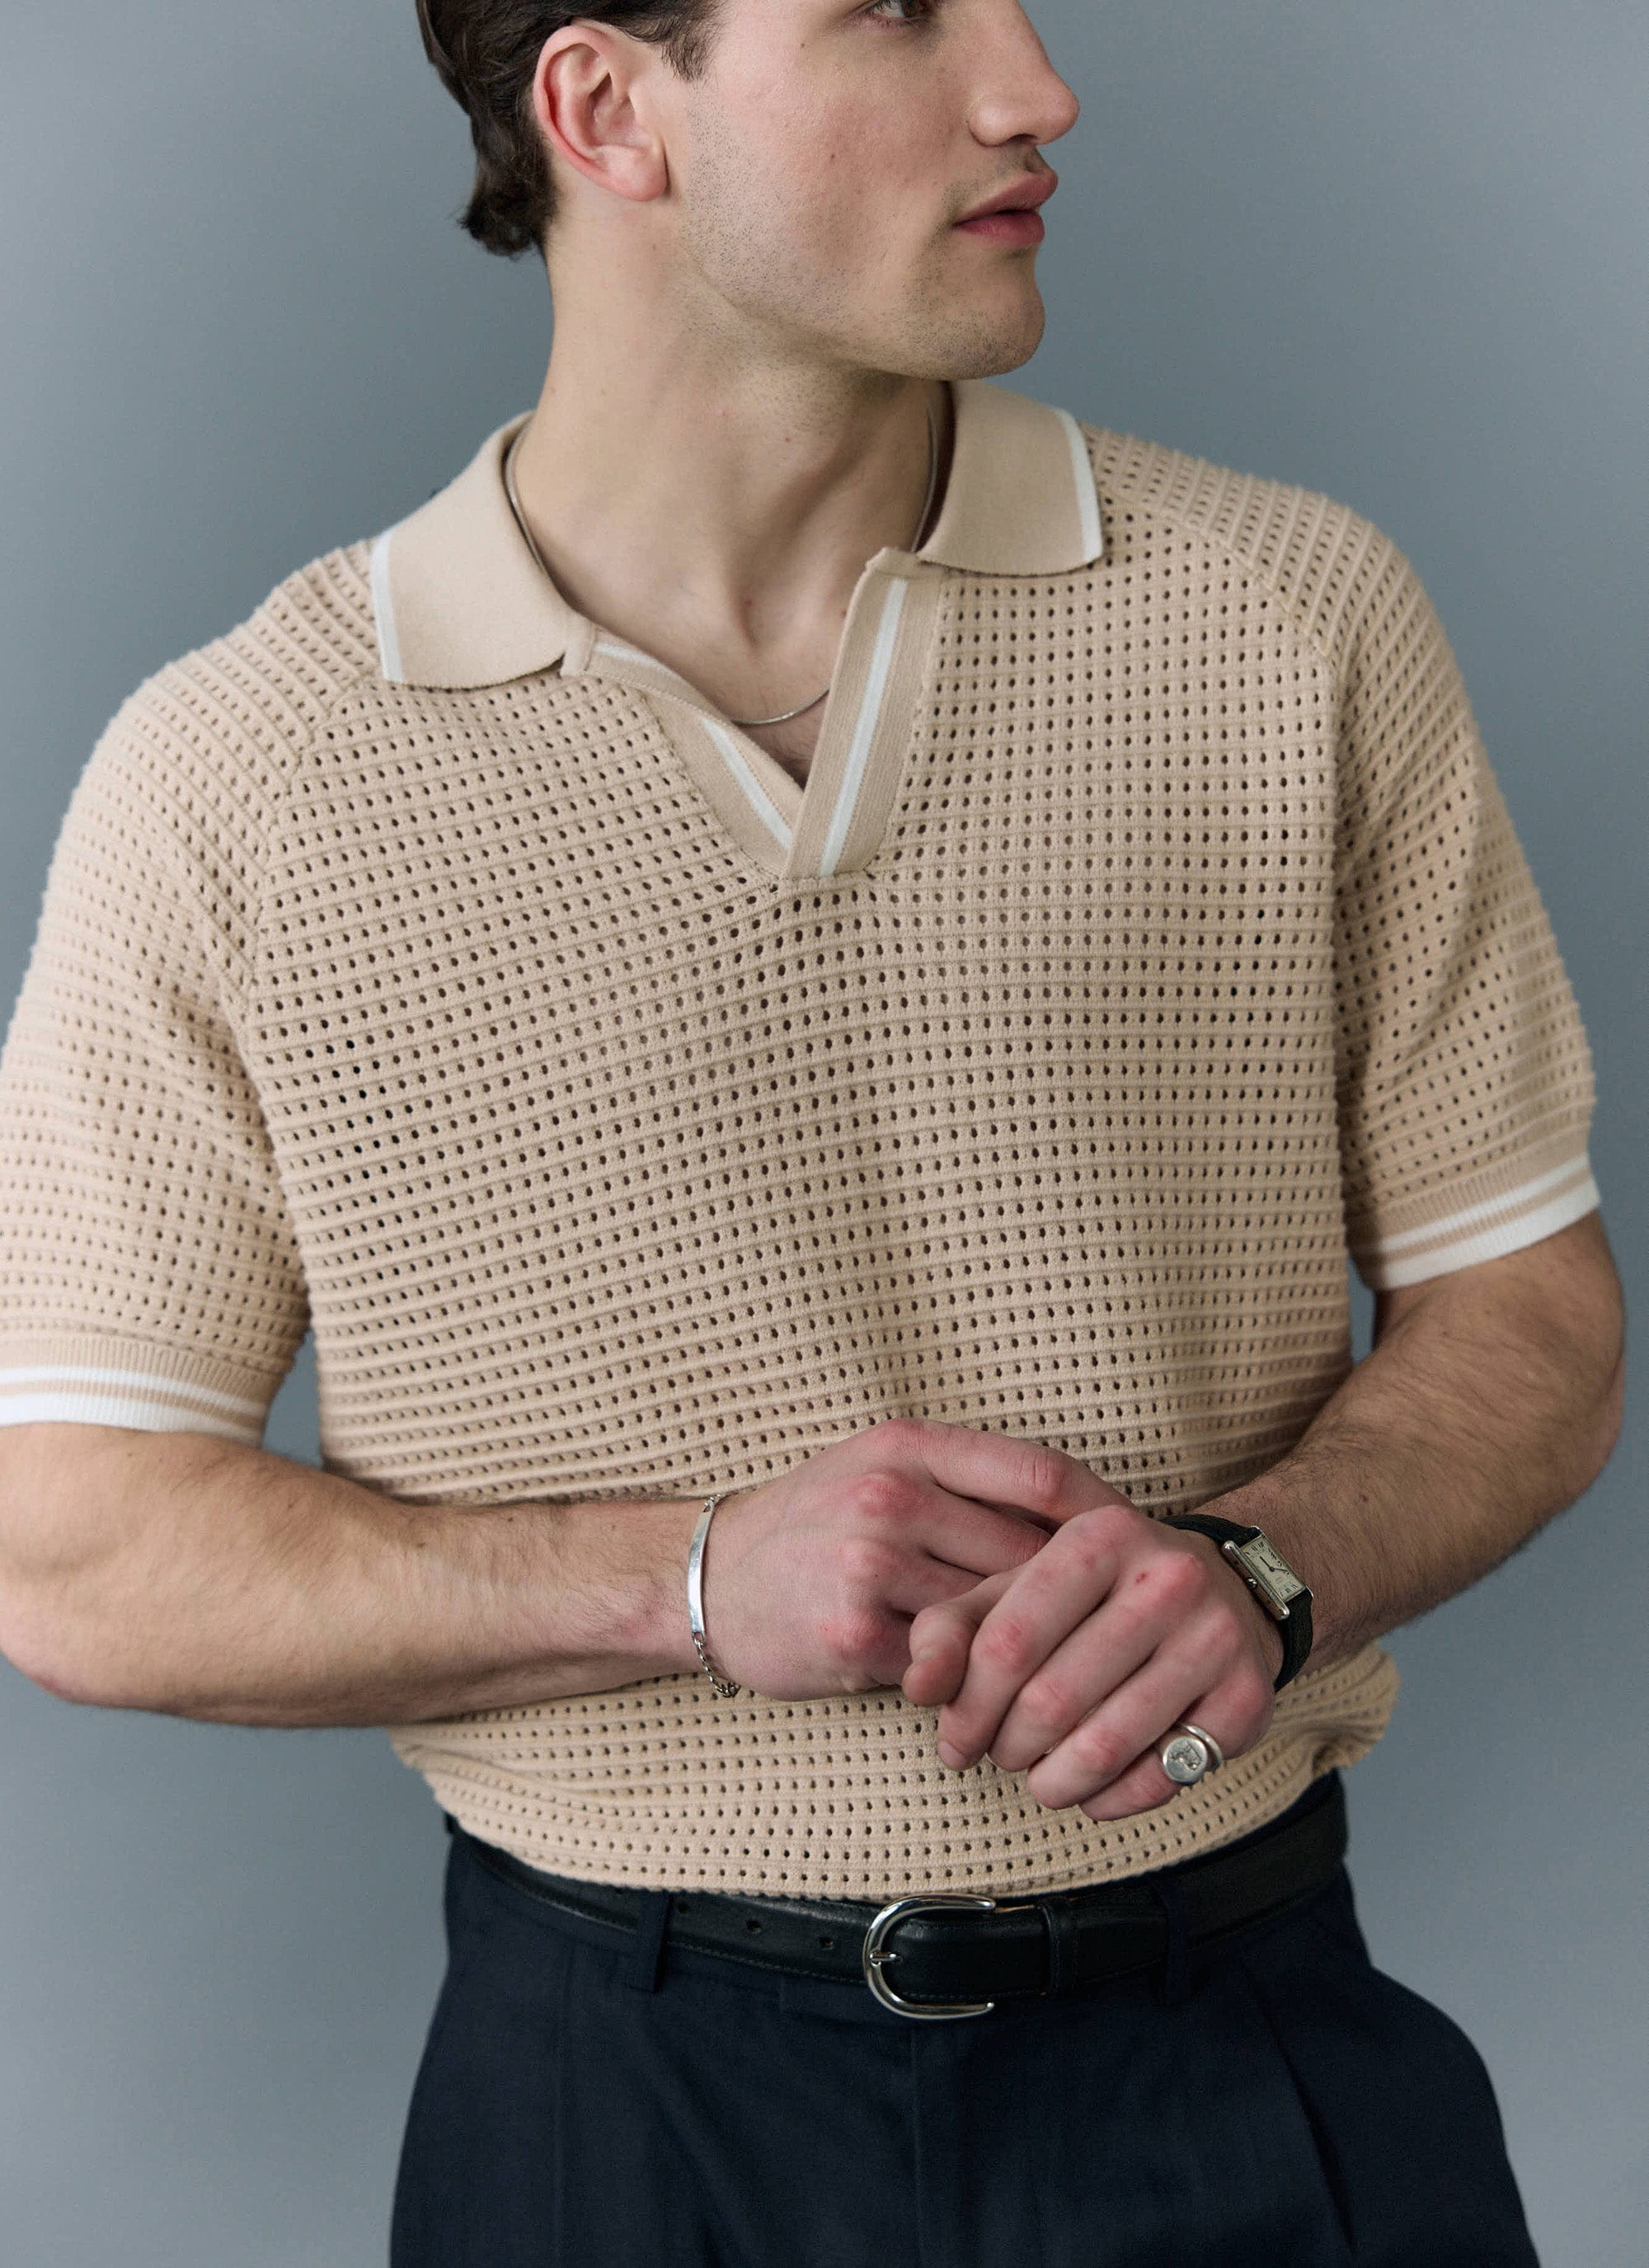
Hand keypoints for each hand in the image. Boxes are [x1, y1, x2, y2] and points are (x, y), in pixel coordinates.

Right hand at [698, 1418, 1132, 1700]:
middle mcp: (891, 1499)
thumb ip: (969, 1479)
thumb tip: (1085, 1517)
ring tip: (1053, 1667)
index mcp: (909, 1446)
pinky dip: (970, 1681)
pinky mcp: (855, 1637)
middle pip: (1030, 1554)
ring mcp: (870, 1568)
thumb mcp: (883, 1465)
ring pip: (995, 1617)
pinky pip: (946, 1666)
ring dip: (1026, 1649)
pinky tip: (979, 1691)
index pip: (1041, 1473)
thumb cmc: (814, 1521)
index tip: (1138, 1546)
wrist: (708, 1579)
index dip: (1103, 1514)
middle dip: (1074, 1597)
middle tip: (1113, 1624)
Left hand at [900, 1496, 1283, 1820]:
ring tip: (1040, 1777)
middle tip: (1002, 1756)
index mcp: (1099, 1537)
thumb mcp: (1022, 1587)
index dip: (967, 1707)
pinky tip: (1093, 1786)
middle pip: (1050, 1701)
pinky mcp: (1248, 1697)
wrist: (1229, 1591)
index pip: (1007, 1642)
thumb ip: (953, 1627)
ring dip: (1053, 1782)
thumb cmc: (1097, 1596)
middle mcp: (1168, 1577)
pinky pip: (1159, 1778)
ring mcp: (1216, 1637)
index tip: (954, 1740)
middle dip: (1008, 1748)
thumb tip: (918, 1689)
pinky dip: (1110, 1799)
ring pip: (1102, 1747)